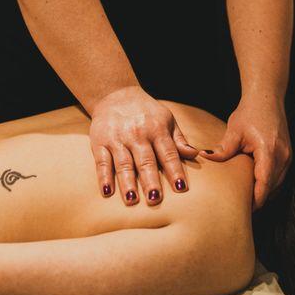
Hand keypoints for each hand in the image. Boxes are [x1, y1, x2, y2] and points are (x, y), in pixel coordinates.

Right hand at [89, 86, 198, 205]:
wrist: (115, 94)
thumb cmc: (146, 112)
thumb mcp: (167, 119)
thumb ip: (179, 140)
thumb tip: (195, 154)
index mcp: (157, 129)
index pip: (168, 154)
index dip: (175, 171)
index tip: (181, 188)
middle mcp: (137, 134)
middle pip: (145, 161)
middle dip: (150, 181)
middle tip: (155, 199)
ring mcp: (117, 139)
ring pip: (124, 164)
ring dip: (127, 183)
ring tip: (132, 200)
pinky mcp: (99, 142)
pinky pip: (102, 162)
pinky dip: (104, 177)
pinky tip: (107, 191)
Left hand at [199, 96, 291, 209]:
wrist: (267, 98)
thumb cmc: (250, 112)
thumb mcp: (234, 131)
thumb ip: (223, 149)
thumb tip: (206, 159)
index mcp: (269, 152)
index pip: (264, 186)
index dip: (254, 202)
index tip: (242, 212)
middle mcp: (282, 157)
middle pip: (271, 190)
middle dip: (257, 202)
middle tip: (239, 212)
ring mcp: (288, 157)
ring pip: (277, 186)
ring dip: (263, 195)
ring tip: (245, 204)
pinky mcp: (287, 157)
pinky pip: (279, 179)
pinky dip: (268, 186)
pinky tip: (254, 189)